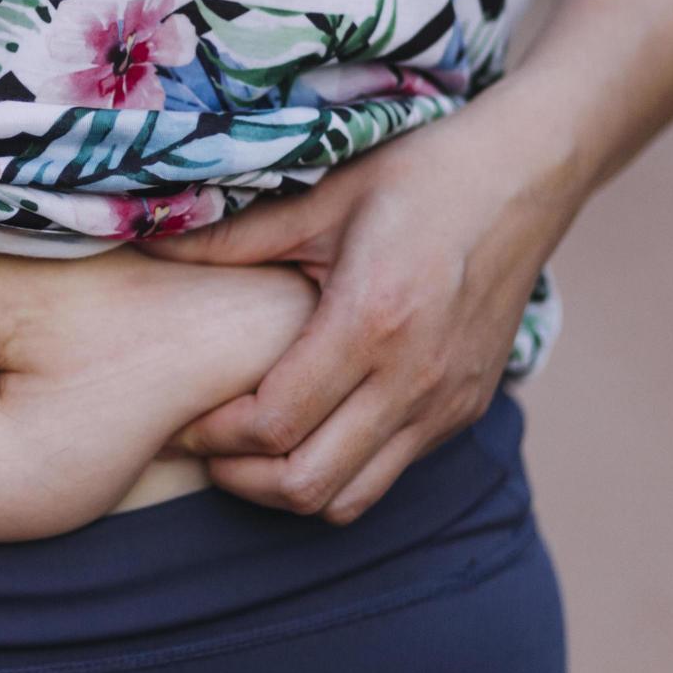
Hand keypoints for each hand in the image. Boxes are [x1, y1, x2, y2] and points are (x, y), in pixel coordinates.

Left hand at [134, 104, 586, 524]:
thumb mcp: (322, 197)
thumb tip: (143, 243)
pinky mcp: (463, 411)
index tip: (182, 417)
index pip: (274, 423)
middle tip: (204, 446)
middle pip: (307, 484)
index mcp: (372, 321)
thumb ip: (231, 239)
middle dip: (240, 478)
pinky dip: (337, 472)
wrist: (529, 174)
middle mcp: (415, 377)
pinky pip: (388, 474)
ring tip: (251, 450)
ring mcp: (446, 402)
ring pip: (349, 499)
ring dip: (288, 488)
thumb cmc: (420, 177)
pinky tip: (308, 430)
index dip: (214, 434)